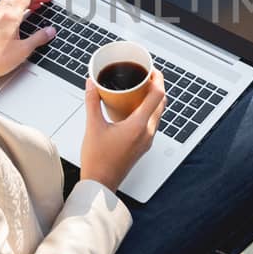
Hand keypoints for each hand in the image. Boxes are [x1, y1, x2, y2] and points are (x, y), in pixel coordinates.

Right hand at [78, 70, 164, 191]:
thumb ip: (92, 102)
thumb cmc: (98, 160)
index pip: (157, 96)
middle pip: (161, 103)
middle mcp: (147, 133)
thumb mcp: (93, 126)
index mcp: (139, 126)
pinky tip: (134, 108)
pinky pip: (152, 123)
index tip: (150, 70)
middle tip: (146, 76)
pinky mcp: (143, 146)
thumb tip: (91, 84)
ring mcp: (147, 140)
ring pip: (158, 114)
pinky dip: (148, 111)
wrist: (100, 184)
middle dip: (156, 87)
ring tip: (140, 89)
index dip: (157, 79)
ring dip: (153, 100)